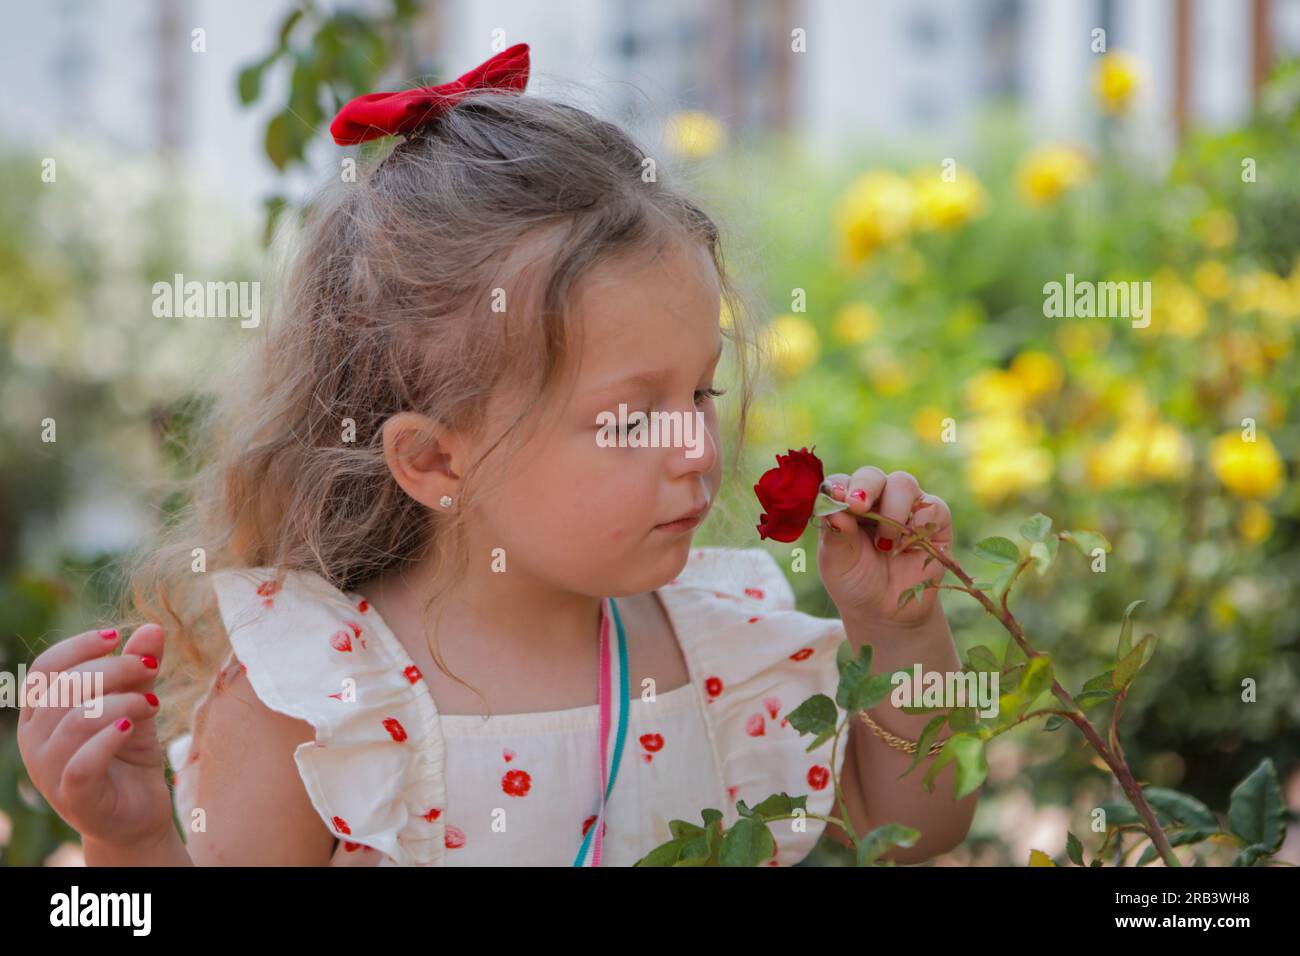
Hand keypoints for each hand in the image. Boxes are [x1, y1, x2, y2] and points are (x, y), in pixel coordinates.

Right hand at [17, 623, 175, 852]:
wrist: (137, 813)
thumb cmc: (128, 755)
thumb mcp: (136, 704)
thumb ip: (140, 670)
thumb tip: (152, 628)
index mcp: (41, 715)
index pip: (46, 669)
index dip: (78, 646)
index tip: (116, 635)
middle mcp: (35, 742)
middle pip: (64, 688)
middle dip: (113, 668)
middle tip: (150, 668)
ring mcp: (48, 772)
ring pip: (75, 720)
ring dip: (121, 702)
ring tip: (153, 703)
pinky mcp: (73, 797)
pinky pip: (82, 762)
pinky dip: (109, 738)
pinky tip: (131, 725)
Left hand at [816, 467, 953, 628]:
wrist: (886, 610)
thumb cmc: (855, 582)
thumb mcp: (837, 564)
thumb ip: (835, 536)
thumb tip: (835, 508)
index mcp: (846, 505)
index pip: (841, 482)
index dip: (839, 486)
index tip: (838, 497)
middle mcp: (876, 499)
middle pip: (872, 475)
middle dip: (865, 486)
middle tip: (857, 505)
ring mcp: (906, 506)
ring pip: (903, 483)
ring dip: (892, 509)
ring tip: (884, 544)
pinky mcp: (934, 520)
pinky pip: (932, 506)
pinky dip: (920, 522)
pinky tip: (907, 545)